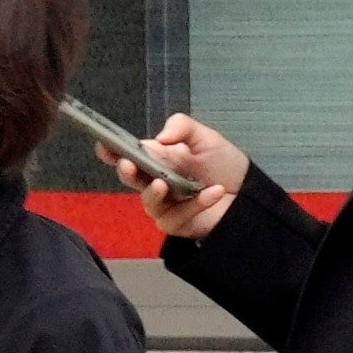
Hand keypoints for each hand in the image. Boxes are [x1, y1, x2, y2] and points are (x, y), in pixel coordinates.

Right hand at [117, 109, 246, 241]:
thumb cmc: (222, 164)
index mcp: (155, 159)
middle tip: (128, 164)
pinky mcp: (176, 223)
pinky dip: (196, 203)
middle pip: (131, 179)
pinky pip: (178, 216)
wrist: (249, 191)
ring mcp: (163, 205)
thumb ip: (183, 128)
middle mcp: (153, 182)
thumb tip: (160, 138)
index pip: (126, 155)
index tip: (104, 145)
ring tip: (163, 184)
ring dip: (154, 192)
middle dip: (127, 171)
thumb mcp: (205, 138)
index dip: (112, 151)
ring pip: (149, 201)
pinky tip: (213, 191)